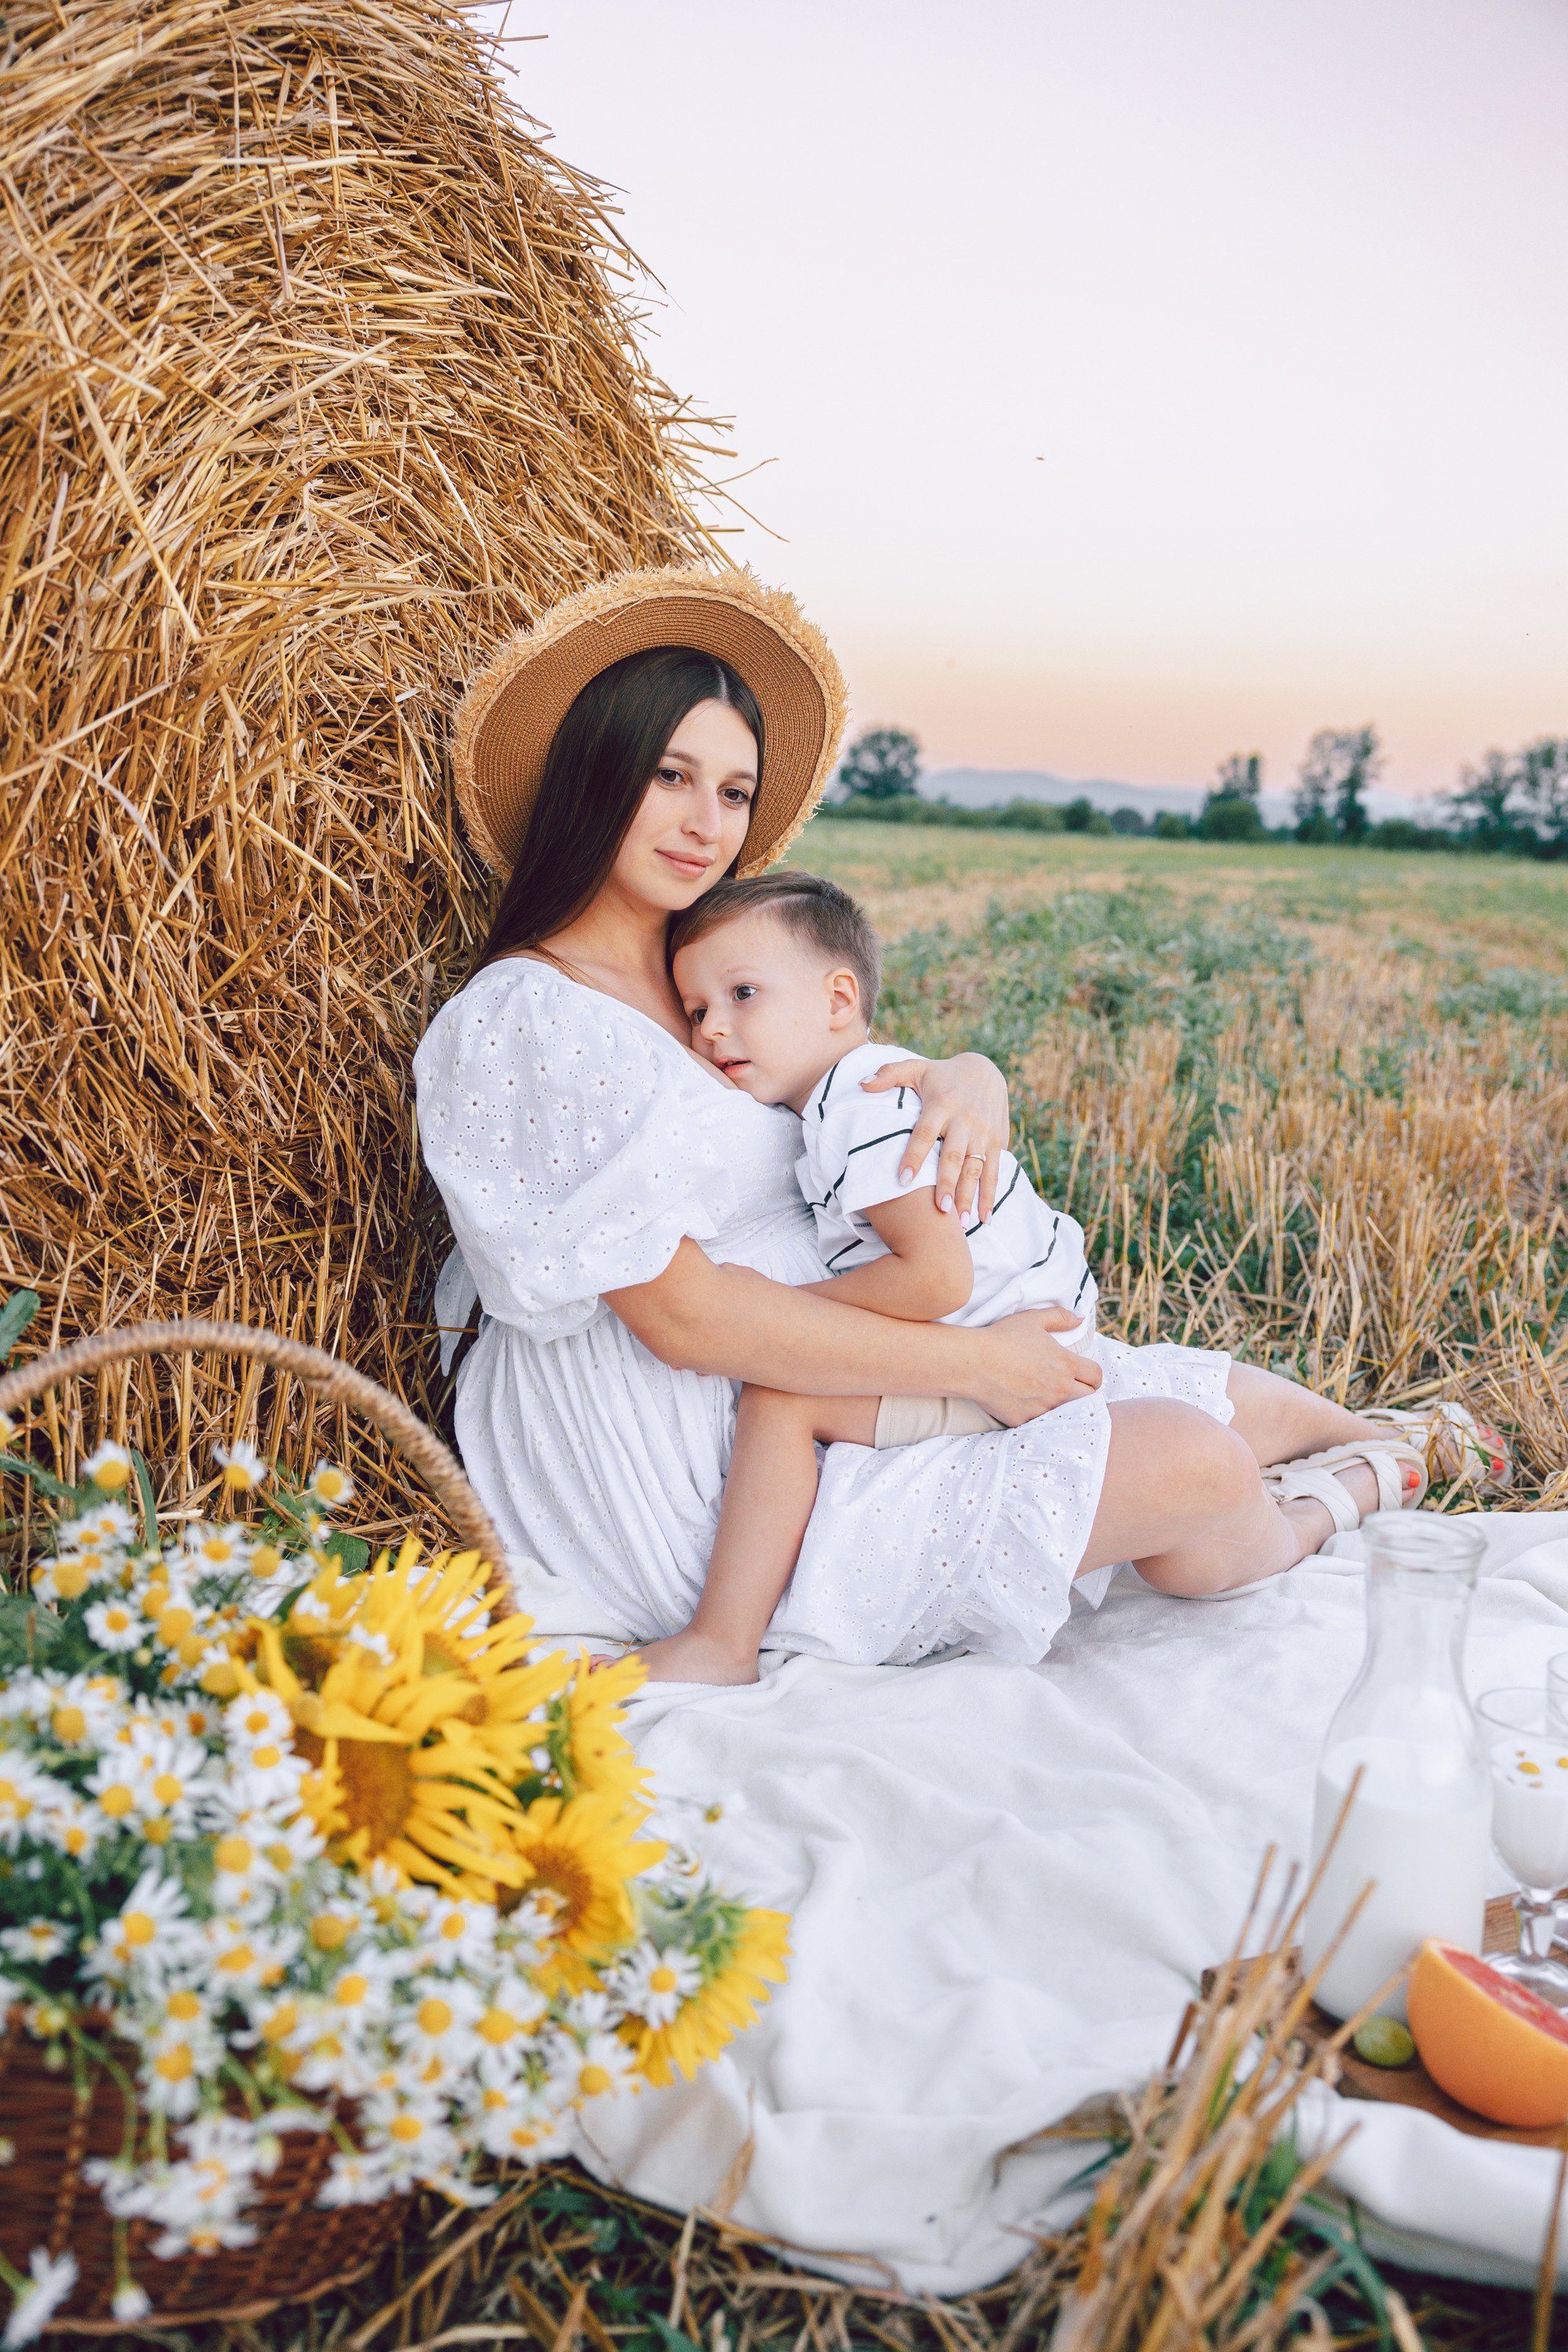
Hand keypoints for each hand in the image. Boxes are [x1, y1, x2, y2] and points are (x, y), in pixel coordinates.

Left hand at [860, 1049, 1007, 1220]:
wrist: (986, 1069)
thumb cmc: (941, 1074)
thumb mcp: (916, 1068)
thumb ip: (888, 1075)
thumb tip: (861, 1084)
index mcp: (941, 1105)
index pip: (924, 1133)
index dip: (914, 1156)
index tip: (902, 1180)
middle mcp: (965, 1120)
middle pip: (954, 1156)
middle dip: (948, 1184)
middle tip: (941, 1209)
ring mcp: (983, 1132)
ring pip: (976, 1168)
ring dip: (970, 1197)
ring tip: (961, 1223)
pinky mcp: (997, 1141)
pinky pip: (993, 1171)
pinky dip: (989, 1195)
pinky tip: (984, 1218)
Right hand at [966, 1308, 1101, 1425]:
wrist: (972, 1362)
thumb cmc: (1002, 1338)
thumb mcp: (1033, 1320)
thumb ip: (1060, 1318)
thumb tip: (1079, 1318)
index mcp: (1066, 1364)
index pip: (1096, 1376)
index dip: (1092, 1375)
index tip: (1082, 1374)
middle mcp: (1059, 1389)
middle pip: (1088, 1398)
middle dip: (1083, 1392)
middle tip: (1068, 1386)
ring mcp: (1043, 1407)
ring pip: (1064, 1412)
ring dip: (1060, 1405)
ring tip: (1043, 1394)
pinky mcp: (1025, 1420)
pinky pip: (1038, 1421)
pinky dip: (1035, 1414)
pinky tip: (1024, 1402)